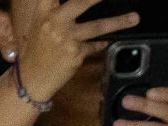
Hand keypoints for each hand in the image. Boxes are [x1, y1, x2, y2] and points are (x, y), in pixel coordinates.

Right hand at [10, 0, 138, 101]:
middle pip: (80, 3)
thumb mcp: (40, 23)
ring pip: (97, 27)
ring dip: (118, 22)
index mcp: (43, 10)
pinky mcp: (76, 54)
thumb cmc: (37, 47)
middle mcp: (54, 21)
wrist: (33, 76)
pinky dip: (102, 43)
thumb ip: (55, 9)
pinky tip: (108, 40)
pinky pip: (95, 45)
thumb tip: (78, 3)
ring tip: (135, 18)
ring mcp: (66, 38)